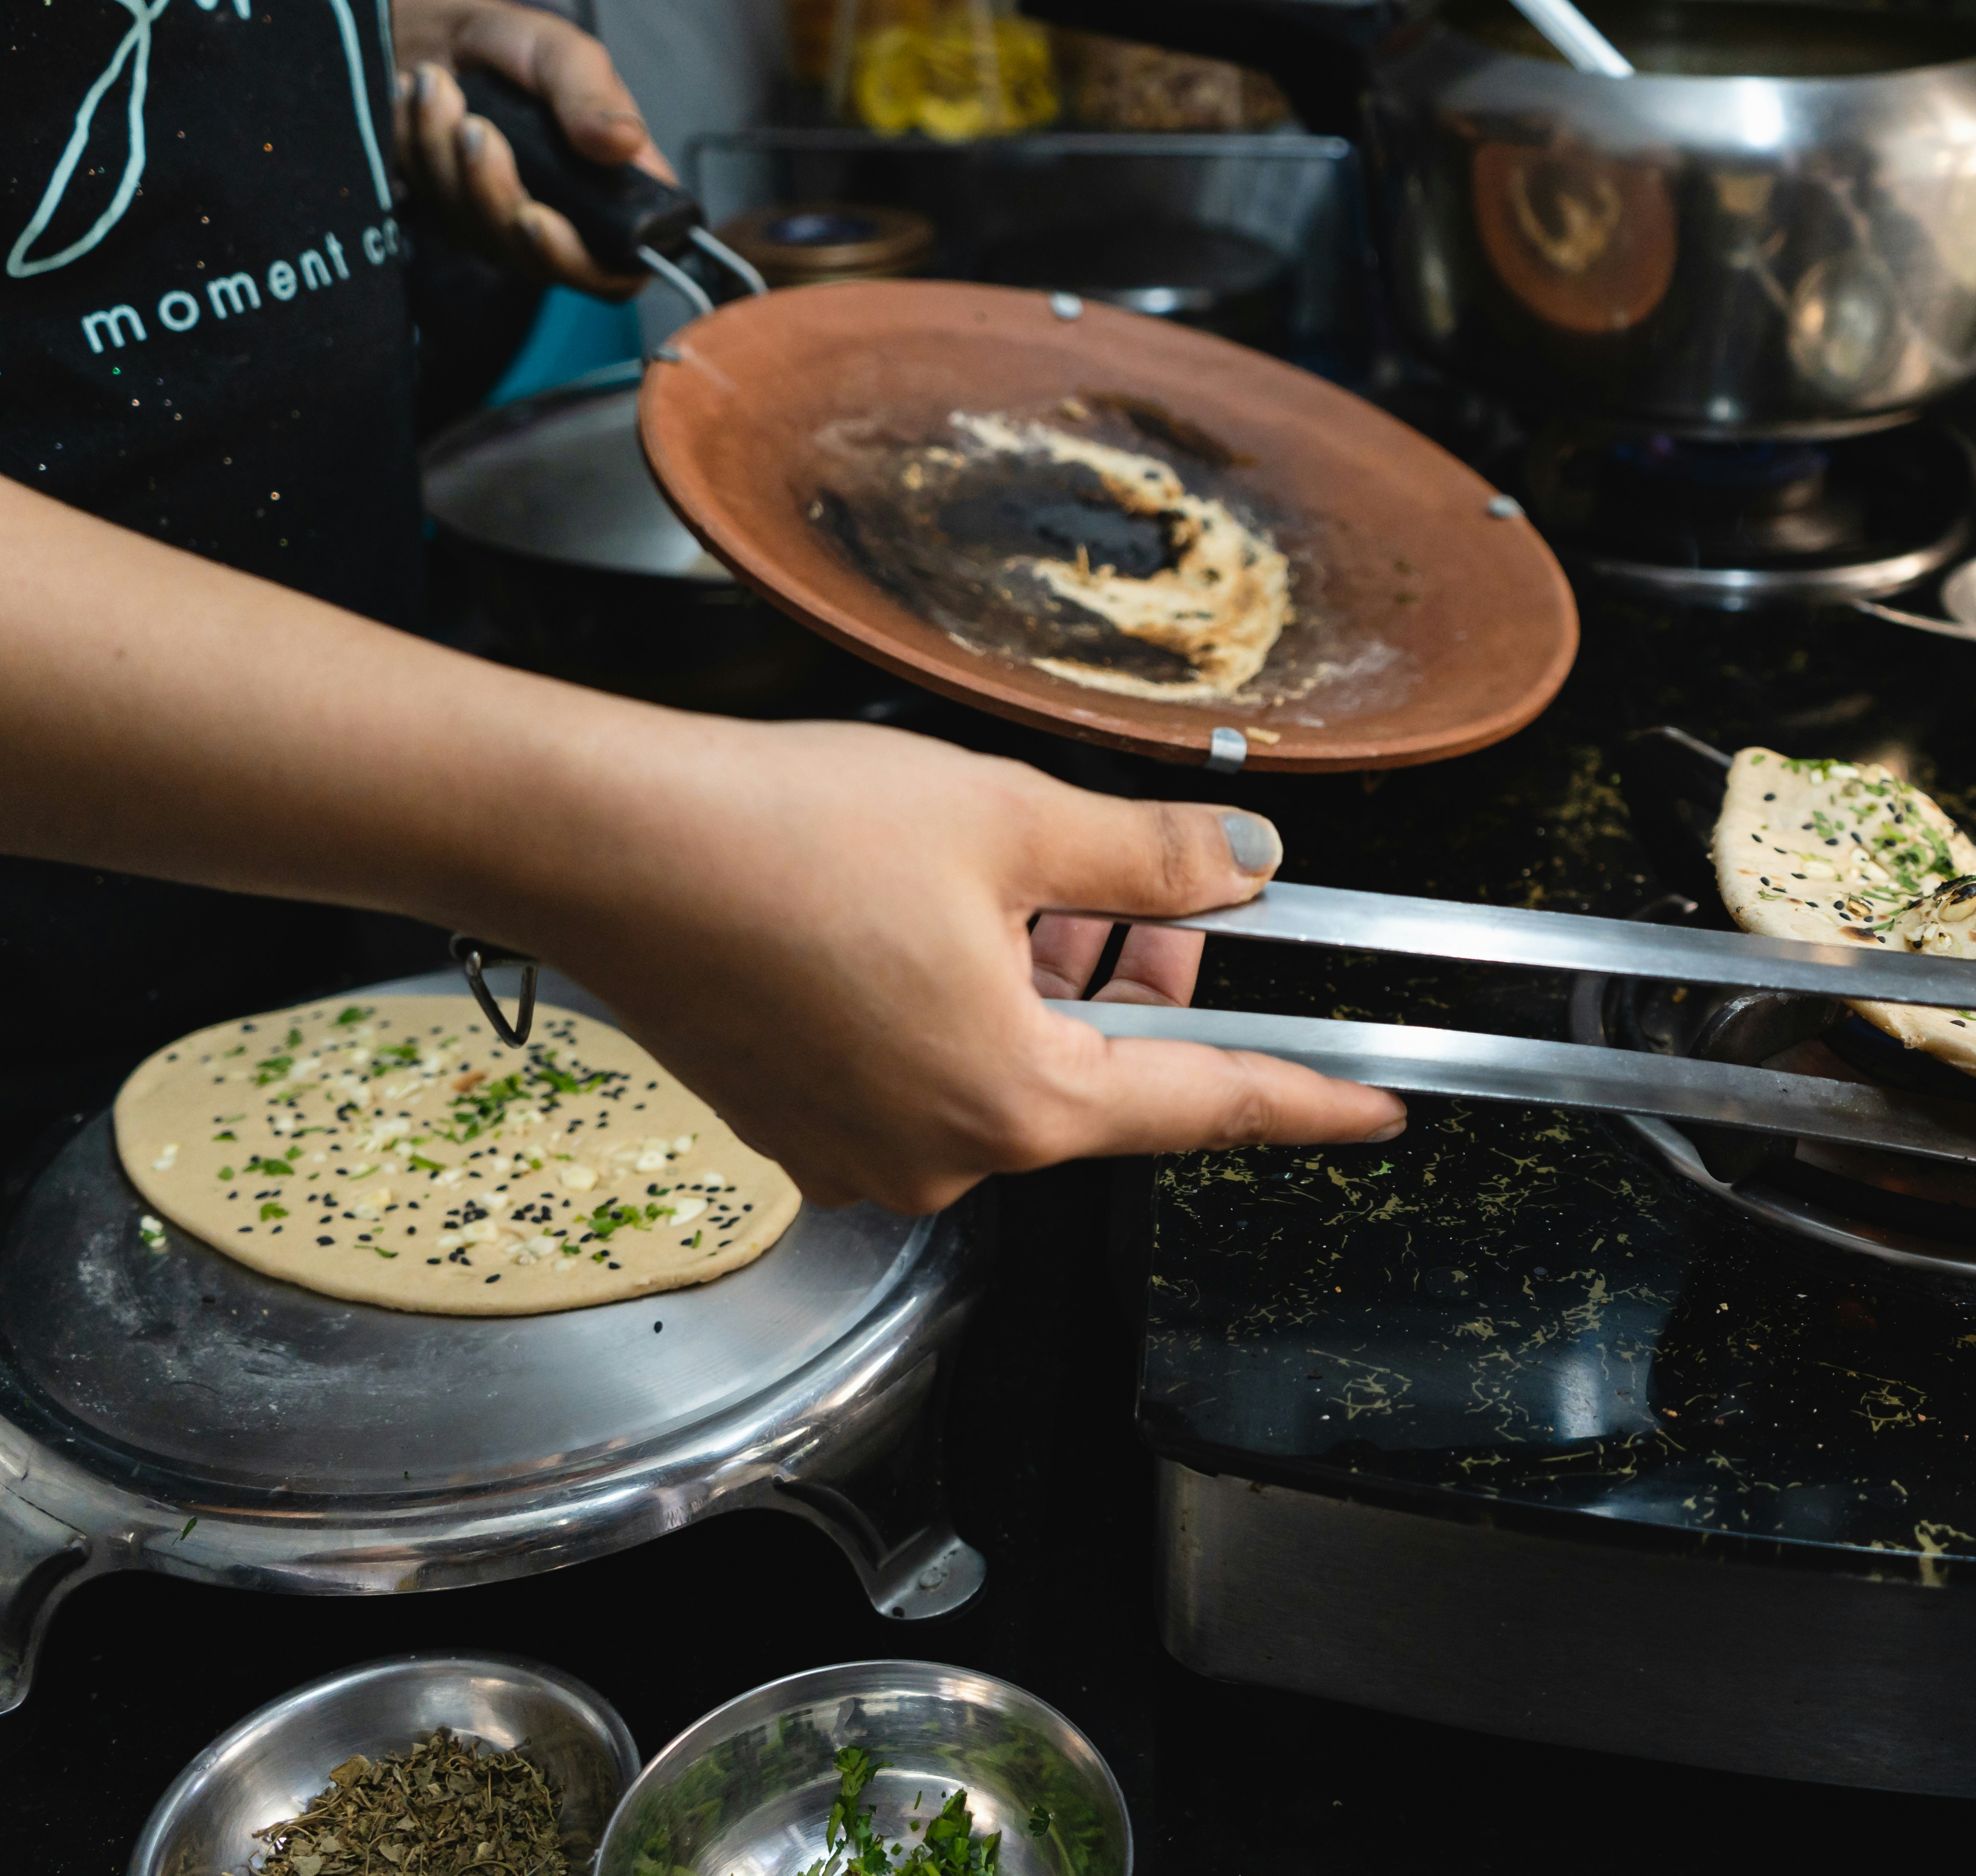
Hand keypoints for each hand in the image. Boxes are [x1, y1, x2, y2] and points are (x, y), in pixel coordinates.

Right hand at [0, 293, 1401, 1226]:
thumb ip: (1150, 856)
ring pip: (1007, 1069)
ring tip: (1017, 869)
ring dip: (1040, 981)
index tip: (1376, 1116)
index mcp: (1014, 1098)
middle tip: (1137, 876)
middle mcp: (940, 1156)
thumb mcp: (1009, 820)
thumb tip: (1250, 869)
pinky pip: (921, 1072)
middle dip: (1135, 979)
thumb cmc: (792, 829)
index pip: (1205, 1105)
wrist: (599, 843)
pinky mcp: (794, 1121)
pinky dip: (956, 1003)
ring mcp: (858, 1151)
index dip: (1303, 1101)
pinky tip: (927, 912)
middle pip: (1098, 1077)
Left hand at [388, 0, 676, 297]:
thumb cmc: (515, 47)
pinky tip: (416, 101)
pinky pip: (433, 207)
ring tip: (435, 85)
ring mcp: (508, 228)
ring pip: (476, 229)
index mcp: (613, 190)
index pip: (617, 266)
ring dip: (445, 154)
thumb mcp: (559, 52)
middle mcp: (567, 223)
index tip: (533, 214)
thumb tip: (625, 142)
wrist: (438, 38)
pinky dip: (418, 148)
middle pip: (536, 258)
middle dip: (493, 190)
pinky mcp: (457, 219)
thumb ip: (593, 95)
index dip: (578, 257)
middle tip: (471, 124)